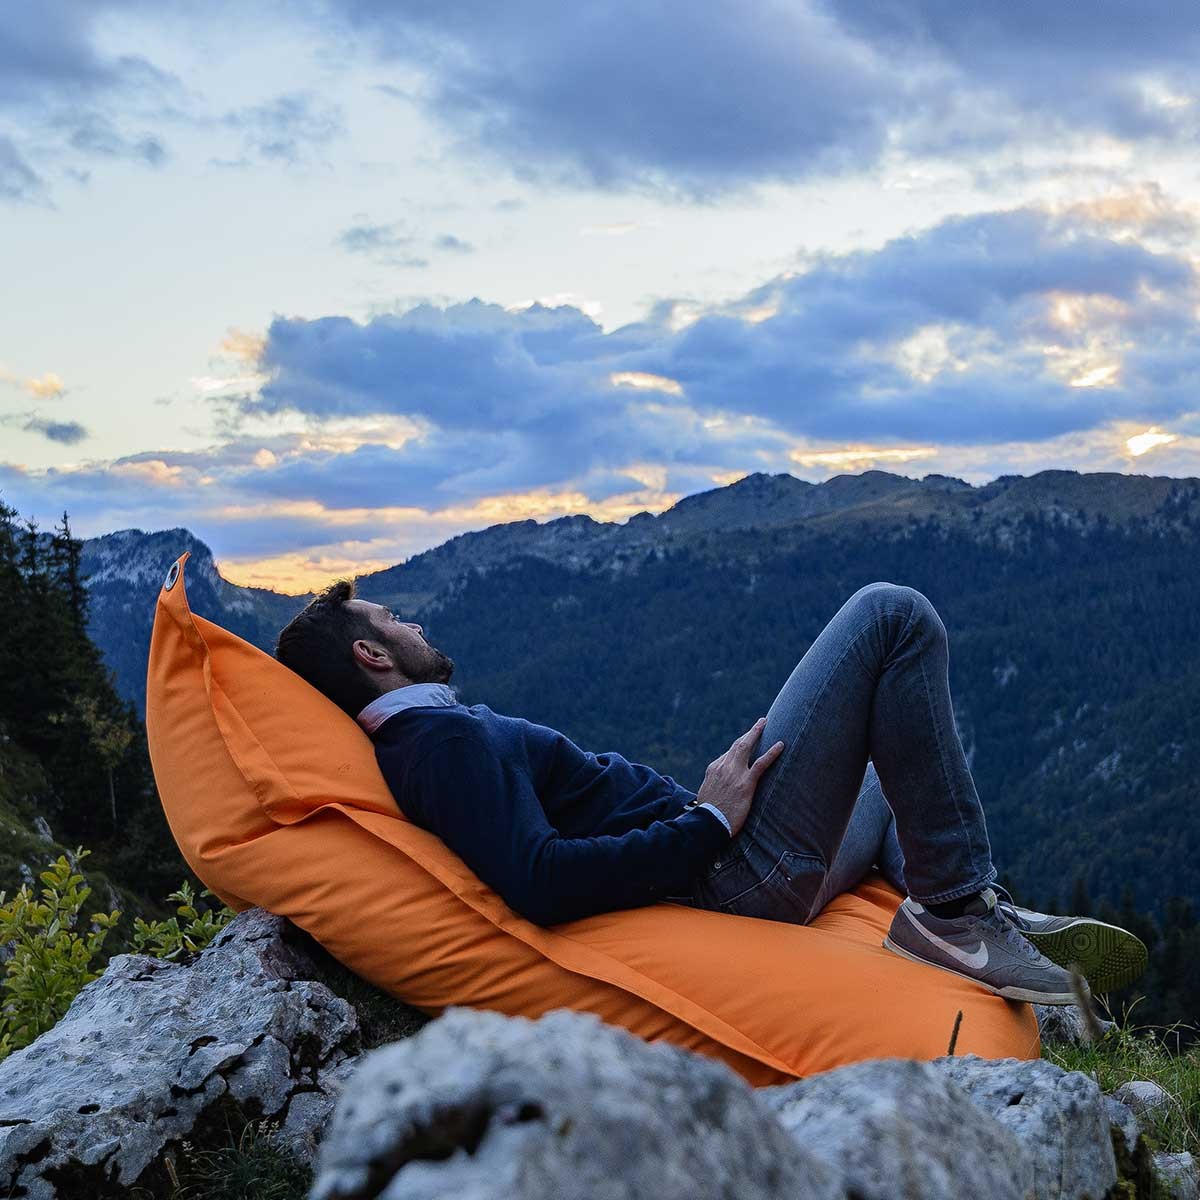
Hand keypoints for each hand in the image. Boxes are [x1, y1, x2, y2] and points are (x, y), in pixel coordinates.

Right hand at [695, 717, 784, 838]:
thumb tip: (721, 787)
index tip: (749, 742)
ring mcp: (734, 774)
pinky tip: (780, 745)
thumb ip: (715, 786)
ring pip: (746, 747)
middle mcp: (723, 767)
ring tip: (765, 723)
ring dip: (757, 733)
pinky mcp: (745, 783)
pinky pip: (761, 763)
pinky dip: (771, 753)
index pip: (729, 754)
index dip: (740, 747)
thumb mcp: (706, 795)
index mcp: (714, 769)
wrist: (708, 823)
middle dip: (750, 732)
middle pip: (738, 744)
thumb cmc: (708, 815)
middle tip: (761, 722)